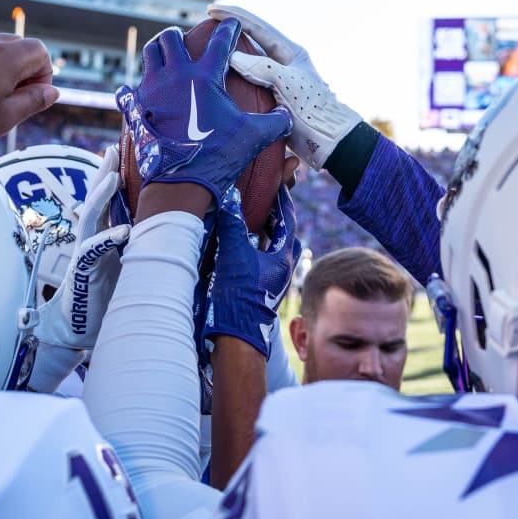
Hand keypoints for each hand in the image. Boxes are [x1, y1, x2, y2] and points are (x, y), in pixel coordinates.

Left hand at [0, 34, 58, 148]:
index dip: (43, 76)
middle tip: (10, 100)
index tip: (29, 98)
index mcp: (6, 57)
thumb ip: (33, 102)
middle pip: (20, 47)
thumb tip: (53, 92)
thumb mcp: (4, 118)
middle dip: (24, 72)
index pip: (41, 51)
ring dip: (2, 71)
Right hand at [25, 155, 127, 392]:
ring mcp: (84, 255)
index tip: (119, 150)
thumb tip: (162, 227)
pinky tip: (123, 231)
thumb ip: (135, 245)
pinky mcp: (83, 274)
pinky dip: (107, 240)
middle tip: (113, 150)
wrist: (81, 332)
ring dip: (101, 196)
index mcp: (100, 236)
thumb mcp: (126, 265)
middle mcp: (90, 240)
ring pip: (88, 218)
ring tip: (113, 176)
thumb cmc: (105, 298)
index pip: (105, 200)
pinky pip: (93, 252)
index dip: (110, 175)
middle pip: (94, 199)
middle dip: (103, 173)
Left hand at [115, 19, 290, 206]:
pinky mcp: (136, 108)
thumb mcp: (253, 137)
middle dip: (179, 36)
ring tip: (165, 58)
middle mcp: (175, 76)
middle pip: (170, 38)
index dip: (228, 28)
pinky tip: (139, 92)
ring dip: (158, 52)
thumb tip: (286, 115)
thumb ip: (275, 122)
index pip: (219, 42)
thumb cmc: (218, 156)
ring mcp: (152, 90)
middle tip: (186, 42)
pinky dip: (135, 87)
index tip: (230, 23)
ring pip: (149, 55)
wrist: (180, 183)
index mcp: (204, 77)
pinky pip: (129, 89)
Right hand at [201, 186, 299, 357]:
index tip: (277, 180)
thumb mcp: (234, 256)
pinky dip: (255, 243)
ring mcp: (272, 278)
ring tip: (253, 213)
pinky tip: (241, 241)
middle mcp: (283, 267)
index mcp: (284, 257)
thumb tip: (230, 198)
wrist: (236, 338)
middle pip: (284, 232)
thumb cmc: (239, 298)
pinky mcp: (260, 287)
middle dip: (275, 213)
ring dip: (264, 228)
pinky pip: (262, 257)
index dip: (282, 198)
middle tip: (265, 194)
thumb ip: (233, 225)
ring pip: (273, 246)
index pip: (287, 219)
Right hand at [208, 4, 360, 169]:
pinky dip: (231, 78)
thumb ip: (261, 67)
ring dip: (228, 55)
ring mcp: (277, 81)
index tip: (212, 10)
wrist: (329, 141)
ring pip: (247, 62)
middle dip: (229, 32)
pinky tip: (217, 80)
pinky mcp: (271, 100)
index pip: (258, 27)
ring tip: (206, 51)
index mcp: (290, 52)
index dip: (234, 16)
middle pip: (250, 41)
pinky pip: (246, 83)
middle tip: (204, 28)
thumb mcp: (288, 83)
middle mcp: (282, 63)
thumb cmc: (314, 109)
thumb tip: (231, 56)